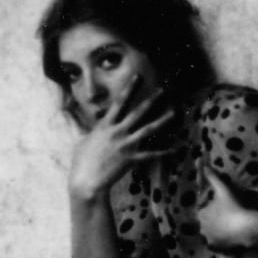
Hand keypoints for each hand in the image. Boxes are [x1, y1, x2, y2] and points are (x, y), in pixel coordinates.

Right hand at [67, 78, 175, 201]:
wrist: (86, 180)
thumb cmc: (81, 162)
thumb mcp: (81, 140)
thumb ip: (86, 129)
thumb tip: (81, 121)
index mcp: (105, 125)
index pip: (119, 102)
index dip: (129, 88)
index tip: (138, 77)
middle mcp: (118, 132)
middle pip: (138, 112)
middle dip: (152, 100)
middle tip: (163, 90)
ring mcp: (126, 145)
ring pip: (148, 129)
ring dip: (163, 120)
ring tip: (174, 112)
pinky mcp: (131, 159)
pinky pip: (151, 155)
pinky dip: (164, 152)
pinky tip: (176, 149)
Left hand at [197, 169, 255, 252]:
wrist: (246, 228)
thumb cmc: (234, 207)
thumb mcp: (223, 189)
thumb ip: (213, 177)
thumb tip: (204, 165)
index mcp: (202, 214)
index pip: (206, 211)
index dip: (216, 209)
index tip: (227, 208)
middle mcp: (202, 228)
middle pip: (209, 223)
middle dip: (216, 221)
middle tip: (230, 218)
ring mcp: (209, 239)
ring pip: (212, 234)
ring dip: (219, 231)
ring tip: (231, 228)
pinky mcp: (217, 248)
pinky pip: (217, 244)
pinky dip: (222, 242)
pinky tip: (231, 238)